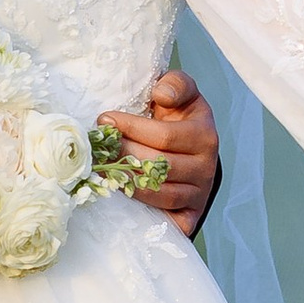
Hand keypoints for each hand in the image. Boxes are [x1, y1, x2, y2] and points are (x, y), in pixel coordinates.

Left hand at [101, 68, 220, 231]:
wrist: (190, 155)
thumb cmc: (178, 120)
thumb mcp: (182, 95)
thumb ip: (175, 84)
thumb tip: (161, 95)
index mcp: (204, 135)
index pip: (165, 136)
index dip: (131, 128)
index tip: (105, 120)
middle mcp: (206, 167)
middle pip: (159, 166)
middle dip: (123, 155)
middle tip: (97, 147)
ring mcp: (198, 195)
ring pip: (160, 193)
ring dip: (127, 182)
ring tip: (103, 168)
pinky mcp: (189, 217)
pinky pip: (165, 218)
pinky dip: (142, 209)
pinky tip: (120, 195)